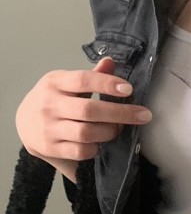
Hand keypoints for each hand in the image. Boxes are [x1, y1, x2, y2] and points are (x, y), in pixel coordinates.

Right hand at [15, 56, 152, 161]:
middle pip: (89, 110)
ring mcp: (48, 127)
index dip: (108, 84)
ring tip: (120, 128)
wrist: (24, 123)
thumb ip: (91, 75)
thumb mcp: (67, 83)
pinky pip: (80, 151)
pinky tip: (102, 142)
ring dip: (110, 131)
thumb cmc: (55, 99)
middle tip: (144, 115)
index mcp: (55, 82)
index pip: (83, 80)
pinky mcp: (50, 147)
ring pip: (86, 132)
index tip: (129, 89)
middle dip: (121, 113)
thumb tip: (111, 62)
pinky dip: (96, 148)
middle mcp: (49, 104)